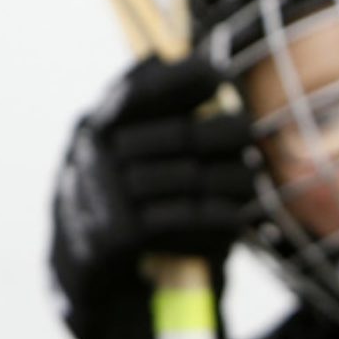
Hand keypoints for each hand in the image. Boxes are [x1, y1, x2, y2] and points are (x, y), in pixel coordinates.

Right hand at [51, 54, 251, 338]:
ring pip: (187, 179)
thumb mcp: (124, 151)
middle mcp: (90, 154)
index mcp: (95, 124)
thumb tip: (176, 57)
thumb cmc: (123, 206)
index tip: (220, 76)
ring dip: (229, 184)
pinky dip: (215, 220)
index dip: (184, 79)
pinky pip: (180, 221)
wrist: (89, 280)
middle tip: (249, 140)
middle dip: (224, 135)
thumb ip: (148, 108)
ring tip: (247, 186)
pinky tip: (232, 221)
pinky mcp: (113, 239)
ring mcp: (100, 196)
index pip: (139, 88)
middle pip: (179, 134)